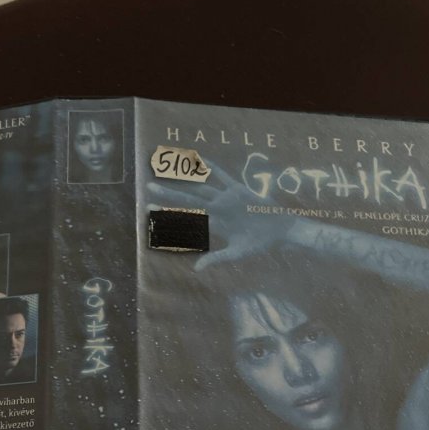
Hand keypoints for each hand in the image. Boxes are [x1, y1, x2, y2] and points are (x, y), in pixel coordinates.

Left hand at [146, 160, 294, 270]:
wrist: (280, 230)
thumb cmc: (259, 244)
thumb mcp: (237, 253)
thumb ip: (216, 258)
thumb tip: (196, 269)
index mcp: (213, 225)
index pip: (186, 219)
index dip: (169, 214)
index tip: (150, 209)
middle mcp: (216, 210)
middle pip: (187, 200)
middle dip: (168, 194)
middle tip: (148, 187)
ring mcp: (226, 199)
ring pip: (201, 187)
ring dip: (185, 179)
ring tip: (168, 169)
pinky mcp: (238, 190)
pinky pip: (222, 176)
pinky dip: (211, 168)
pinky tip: (198, 160)